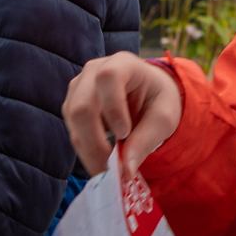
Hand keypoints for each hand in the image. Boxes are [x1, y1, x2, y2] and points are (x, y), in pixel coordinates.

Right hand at [62, 52, 181, 175]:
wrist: (147, 94)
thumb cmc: (158, 100)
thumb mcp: (164, 117)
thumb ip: (146, 139)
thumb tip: (125, 170)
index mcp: (123, 63)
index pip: (108, 77)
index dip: (113, 107)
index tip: (125, 133)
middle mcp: (94, 71)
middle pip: (82, 105)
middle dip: (95, 142)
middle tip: (113, 169)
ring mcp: (78, 87)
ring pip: (73, 123)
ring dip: (89, 151)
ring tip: (110, 171)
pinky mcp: (71, 105)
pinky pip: (73, 131)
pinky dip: (86, 151)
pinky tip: (102, 162)